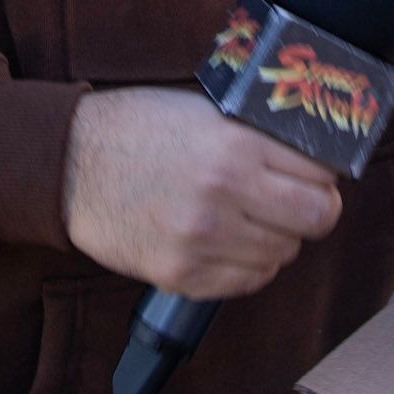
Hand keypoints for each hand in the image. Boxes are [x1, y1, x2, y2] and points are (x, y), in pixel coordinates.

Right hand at [62, 87, 342, 299]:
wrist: (70, 164)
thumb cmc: (137, 128)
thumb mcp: (204, 112)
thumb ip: (256, 137)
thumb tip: (310, 159)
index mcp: (235, 146)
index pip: (321, 173)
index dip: (322, 173)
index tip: (315, 173)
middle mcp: (225, 196)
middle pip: (316, 220)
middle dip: (312, 209)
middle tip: (295, 200)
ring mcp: (204, 242)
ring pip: (283, 255)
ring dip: (276, 238)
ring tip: (248, 217)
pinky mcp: (183, 276)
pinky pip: (248, 281)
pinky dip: (248, 264)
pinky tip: (227, 241)